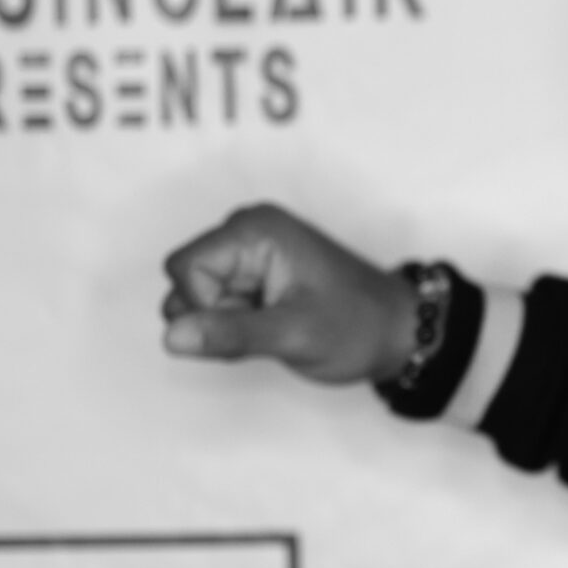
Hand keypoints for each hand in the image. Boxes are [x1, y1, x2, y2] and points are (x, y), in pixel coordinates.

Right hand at [159, 203, 418, 384]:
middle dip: (213, 316)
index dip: (204, 305)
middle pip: (185, 280)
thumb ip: (228, 334)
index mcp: (255, 230)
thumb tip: (171, 336)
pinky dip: (236, 324)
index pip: (183, 267)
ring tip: (272, 328)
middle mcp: (247, 230)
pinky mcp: (254, 274)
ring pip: (198, 296)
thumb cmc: (357, 327)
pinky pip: (218, 303)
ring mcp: (250, 252)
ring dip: (225, 324)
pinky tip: (271, 327)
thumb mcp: (292, 335)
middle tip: (266, 328)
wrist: (396, 332)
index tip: (249, 321)